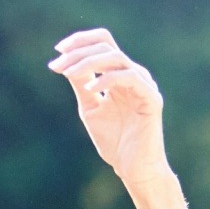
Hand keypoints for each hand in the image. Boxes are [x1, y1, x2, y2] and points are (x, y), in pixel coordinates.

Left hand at [48, 28, 172, 185]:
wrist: (132, 167)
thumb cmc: (114, 140)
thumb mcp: (89, 107)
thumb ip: (81, 84)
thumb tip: (63, 63)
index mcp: (119, 75)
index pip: (102, 44)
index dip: (81, 41)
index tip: (58, 49)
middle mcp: (133, 74)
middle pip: (107, 46)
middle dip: (78, 52)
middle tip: (58, 65)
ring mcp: (144, 84)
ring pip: (116, 57)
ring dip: (88, 62)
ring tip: (68, 73)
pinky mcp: (151, 98)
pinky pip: (130, 77)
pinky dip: (107, 79)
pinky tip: (90, 89)